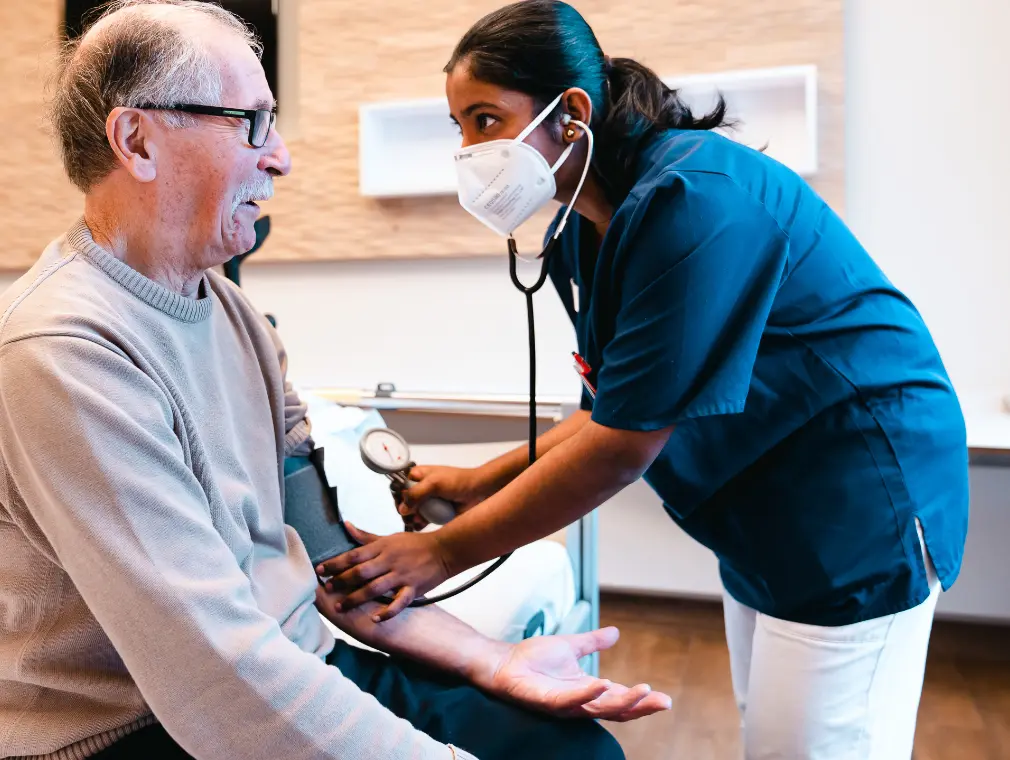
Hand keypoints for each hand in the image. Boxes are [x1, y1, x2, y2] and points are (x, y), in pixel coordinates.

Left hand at [316, 523, 450, 620]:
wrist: (445, 550)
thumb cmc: (415, 543)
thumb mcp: (389, 537)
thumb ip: (366, 536)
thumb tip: (346, 526)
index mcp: (383, 547)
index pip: (354, 554)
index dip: (336, 562)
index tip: (320, 570)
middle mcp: (390, 561)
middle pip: (361, 572)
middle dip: (341, 581)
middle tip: (326, 589)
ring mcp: (402, 576)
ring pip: (375, 588)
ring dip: (356, 598)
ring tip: (341, 607)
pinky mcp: (413, 589)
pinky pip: (399, 602)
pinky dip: (387, 611)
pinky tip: (374, 619)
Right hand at [394, 465, 486, 531]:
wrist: (478, 491)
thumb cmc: (458, 481)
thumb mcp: (434, 483)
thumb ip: (415, 494)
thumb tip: (403, 507)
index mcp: (417, 476)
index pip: (399, 487)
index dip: (399, 497)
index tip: (402, 505)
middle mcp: (420, 488)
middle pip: (403, 502)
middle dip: (406, 510)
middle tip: (411, 514)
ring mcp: (427, 501)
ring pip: (411, 513)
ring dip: (412, 518)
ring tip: (419, 520)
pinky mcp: (433, 513)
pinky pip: (421, 520)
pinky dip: (420, 524)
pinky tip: (421, 525)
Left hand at [480, 627, 671, 721]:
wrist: (504, 661)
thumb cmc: (533, 659)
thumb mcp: (571, 646)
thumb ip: (593, 642)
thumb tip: (616, 633)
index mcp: (588, 689)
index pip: (620, 698)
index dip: (641, 699)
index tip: (664, 697)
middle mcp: (580, 701)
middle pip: (616, 710)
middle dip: (640, 707)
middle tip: (663, 701)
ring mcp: (565, 704)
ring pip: (599, 708)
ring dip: (622, 701)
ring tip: (642, 691)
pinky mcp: (547, 702)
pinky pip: (570, 701)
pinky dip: (588, 693)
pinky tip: (603, 684)